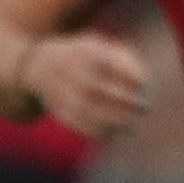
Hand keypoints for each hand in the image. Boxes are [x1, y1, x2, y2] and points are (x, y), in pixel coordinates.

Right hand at [21, 30, 152, 138]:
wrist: (36, 65)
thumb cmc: (80, 56)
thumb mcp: (96, 46)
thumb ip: (121, 58)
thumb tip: (147, 83)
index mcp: (81, 52)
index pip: (108, 62)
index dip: (129, 73)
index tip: (147, 83)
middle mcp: (68, 71)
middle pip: (97, 89)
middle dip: (124, 100)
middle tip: (145, 107)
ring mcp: (60, 91)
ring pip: (85, 110)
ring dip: (112, 121)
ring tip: (131, 127)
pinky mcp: (55, 109)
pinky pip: (75, 123)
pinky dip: (94, 132)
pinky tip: (111, 136)